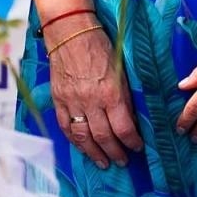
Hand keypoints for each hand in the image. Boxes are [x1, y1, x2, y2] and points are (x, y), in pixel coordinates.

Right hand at [46, 22, 142, 169]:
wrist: (71, 33)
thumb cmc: (103, 47)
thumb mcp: (123, 71)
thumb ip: (126, 97)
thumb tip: (132, 120)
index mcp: (111, 93)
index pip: (123, 128)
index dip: (132, 142)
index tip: (138, 148)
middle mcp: (91, 102)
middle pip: (103, 136)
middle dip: (115, 152)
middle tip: (122, 162)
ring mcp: (72, 102)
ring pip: (83, 136)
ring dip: (94, 153)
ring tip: (103, 163)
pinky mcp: (58, 100)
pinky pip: (66, 126)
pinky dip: (74, 141)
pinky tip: (82, 148)